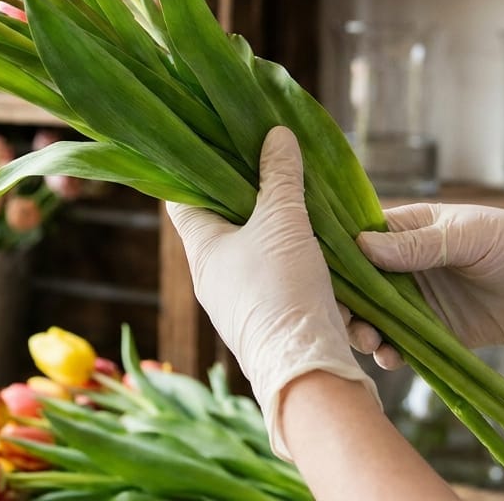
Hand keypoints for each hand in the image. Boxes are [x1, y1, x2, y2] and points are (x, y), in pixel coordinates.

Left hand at [165, 127, 376, 457]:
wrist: (307, 369)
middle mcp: (213, 275)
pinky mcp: (272, 316)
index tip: (218, 141)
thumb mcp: (283, 222)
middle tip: (272, 158)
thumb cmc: (280, 292)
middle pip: (224, 220)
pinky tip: (321, 237)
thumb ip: (280, 176)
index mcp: (202, 249)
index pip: (182, 197)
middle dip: (249, 191)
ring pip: (257, 248)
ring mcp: (241, 298)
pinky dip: (298, 254)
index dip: (196, 167)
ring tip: (302, 192)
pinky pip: (281, 274)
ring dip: (280, 224)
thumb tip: (277, 134)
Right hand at [349, 203, 503, 366]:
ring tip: (368, 341)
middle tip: (342, 319)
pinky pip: (403, 343)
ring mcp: (419, 300)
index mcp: (407, 230)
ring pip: (376, 317)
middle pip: (359, 285)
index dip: (336, 258)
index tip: (316, 276)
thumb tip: (363, 246)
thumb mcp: (466, 236)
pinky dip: (390, 351)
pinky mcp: (436, 331)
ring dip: (364, 330)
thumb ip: (417, 245)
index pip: (357, 240)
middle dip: (345, 302)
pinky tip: (390, 356)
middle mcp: (406, 265)